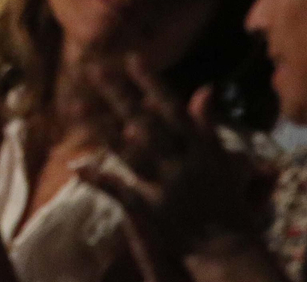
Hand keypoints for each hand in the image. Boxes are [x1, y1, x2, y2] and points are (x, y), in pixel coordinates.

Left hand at [74, 56, 263, 274]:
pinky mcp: (154, 212)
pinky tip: (76, 165)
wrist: (232, 249)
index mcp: (202, 147)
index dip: (152, 83)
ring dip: (101, 129)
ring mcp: (168, 187)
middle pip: (145, 124)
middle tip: (93, 70)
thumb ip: (206, 124)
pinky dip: (99, 178)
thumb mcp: (220, 157)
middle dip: (118, 96)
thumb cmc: (226, 199)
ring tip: (74, 106)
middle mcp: (184, 163)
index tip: (131, 57)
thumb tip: (205, 87)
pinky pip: (121, 191)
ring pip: (130, 153)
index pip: (173, 109)